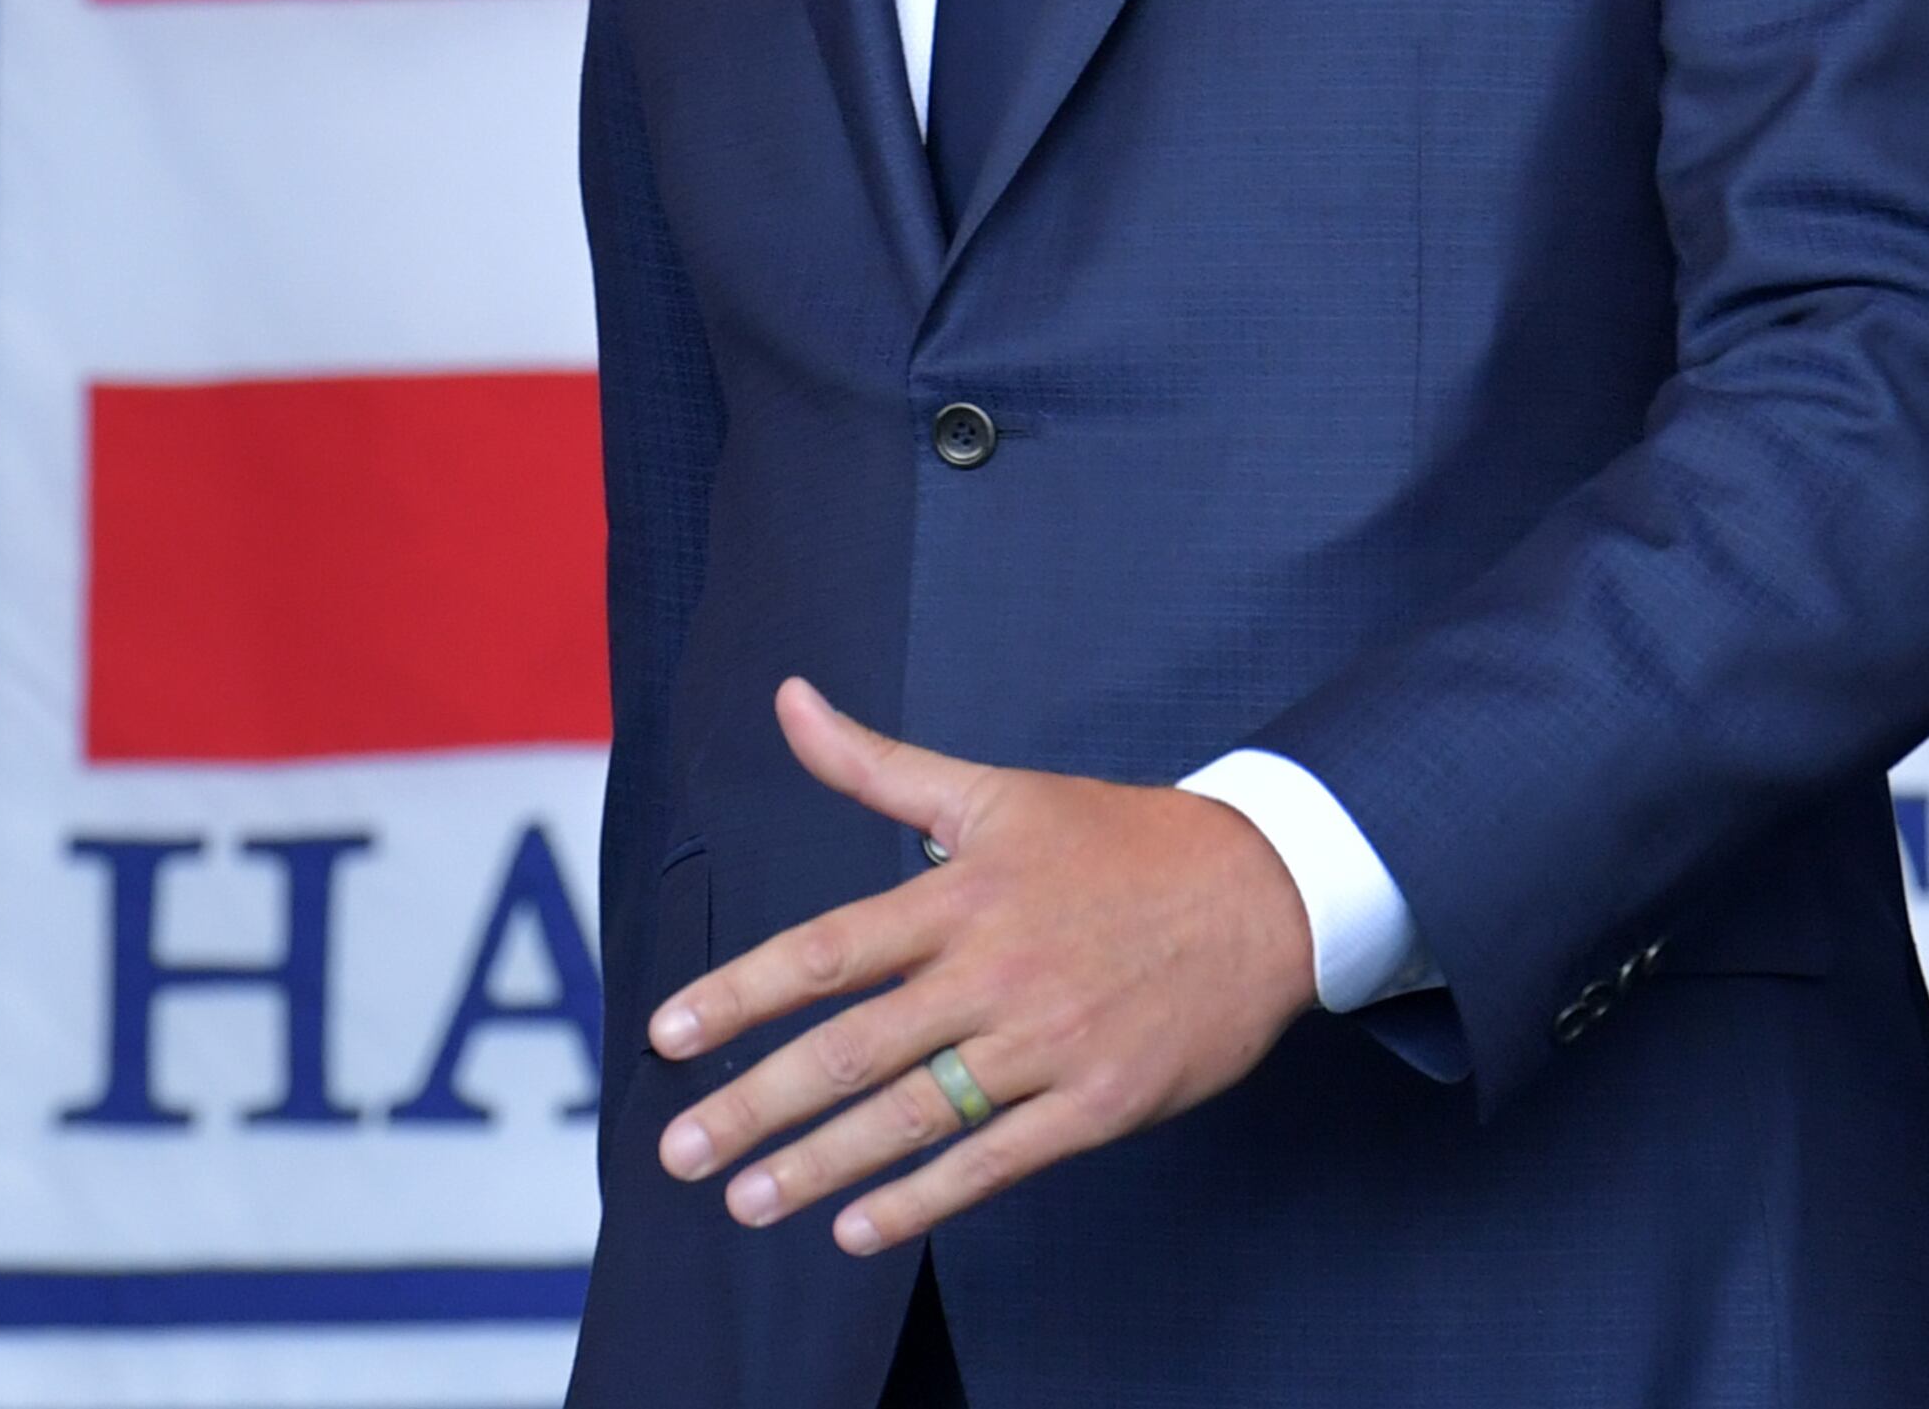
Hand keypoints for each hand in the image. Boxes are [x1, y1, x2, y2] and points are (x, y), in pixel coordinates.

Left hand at [649, 676, 1317, 1252]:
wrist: (1263, 891)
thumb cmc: (1119, 841)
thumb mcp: (997, 791)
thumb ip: (879, 765)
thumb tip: (787, 700)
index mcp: (965, 892)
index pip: (828, 950)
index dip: (741, 993)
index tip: (665, 1035)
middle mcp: (995, 968)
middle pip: (852, 1047)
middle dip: (754, 1104)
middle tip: (676, 1152)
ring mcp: (1047, 1041)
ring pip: (911, 1115)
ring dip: (818, 1164)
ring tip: (745, 1201)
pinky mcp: (1097, 1102)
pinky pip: (993, 1160)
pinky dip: (921, 1200)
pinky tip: (857, 1229)